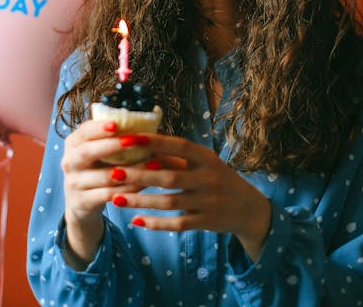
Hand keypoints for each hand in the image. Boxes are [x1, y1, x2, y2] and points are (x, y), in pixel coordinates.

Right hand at [61, 120, 144, 265]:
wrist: (81, 204)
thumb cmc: (97, 168)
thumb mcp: (97, 151)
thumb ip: (112, 137)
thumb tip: (144, 120)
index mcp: (72, 143)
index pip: (84, 131)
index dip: (99, 127)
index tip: (117, 123)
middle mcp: (68, 162)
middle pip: (87, 152)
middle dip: (112, 145)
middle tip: (134, 140)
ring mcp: (73, 183)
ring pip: (103, 176)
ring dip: (129, 170)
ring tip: (152, 163)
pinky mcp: (82, 202)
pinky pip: (108, 195)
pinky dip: (128, 189)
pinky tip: (145, 183)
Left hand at [109, 133, 271, 260]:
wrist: (248, 208)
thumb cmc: (217, 178)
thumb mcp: (204, 162)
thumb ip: (178, 157)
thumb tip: (142, 145)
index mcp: (207, 157)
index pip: (178, 146)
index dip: (154, 142)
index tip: (128, 139)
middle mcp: (209, 178)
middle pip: (169, 176)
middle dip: (140, 174)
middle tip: (113, 171)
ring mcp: (208, 202)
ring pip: (169, 202)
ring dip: (141, 200)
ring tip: (116, 198)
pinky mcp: (206, 222)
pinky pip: (177, 224)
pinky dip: (156, 223)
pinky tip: (136, 220)